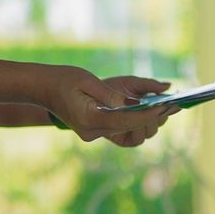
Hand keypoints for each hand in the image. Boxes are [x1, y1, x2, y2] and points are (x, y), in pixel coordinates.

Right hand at [44, 68, 177, 146]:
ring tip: (164, 107)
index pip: (126, 121)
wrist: (42, 87)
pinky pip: (121, 130)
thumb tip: (134, 104)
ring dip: (146, 121)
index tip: (166, 107)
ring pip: (129, 134)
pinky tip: (149, 109)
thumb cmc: (63, 79)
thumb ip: (111, 94)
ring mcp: (94, 134)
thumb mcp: (87, 81)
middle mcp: (93, 132)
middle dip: (152, 119)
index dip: (148, 115)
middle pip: (130, 131)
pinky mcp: (96, 131)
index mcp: (89, 120)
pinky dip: (135, 121)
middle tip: (172, 106)